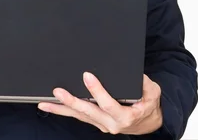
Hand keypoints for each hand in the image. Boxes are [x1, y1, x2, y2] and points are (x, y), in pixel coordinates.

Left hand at [37, 72, 162, 134]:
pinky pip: (80, 117)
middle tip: (58, 92)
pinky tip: (52, 106)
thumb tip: (131, 72)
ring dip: (61, 109)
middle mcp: (111, 124)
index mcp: (126, 116)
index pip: (108, 104)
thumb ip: (143, 83)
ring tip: (44, 103)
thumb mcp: (152, 92)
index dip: (97, 90)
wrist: (148, 122)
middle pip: (88, 112)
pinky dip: (65, 111)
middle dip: (72, 101)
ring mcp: (102, 125)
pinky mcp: (97, 122)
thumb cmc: (149, 105)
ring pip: (80, 116)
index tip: (87, 76)